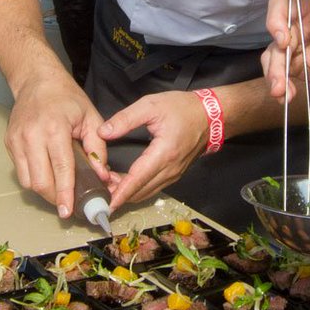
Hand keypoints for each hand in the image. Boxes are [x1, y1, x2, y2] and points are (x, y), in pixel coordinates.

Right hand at [4, 72, 107, 217]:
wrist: (37, 80)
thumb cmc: (67, 98)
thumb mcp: (91, 118)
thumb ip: (98, 148)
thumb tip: (102, 176)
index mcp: (54, 129)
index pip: (60, 168)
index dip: (65, 193)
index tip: (68, 211)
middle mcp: (31, 136)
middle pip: (40, 181)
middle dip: (55, 198)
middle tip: (68, 205)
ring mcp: (16, 140)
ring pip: (27, 181)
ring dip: (44, 191)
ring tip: (59, 191)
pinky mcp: (9, 143)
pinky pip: (21, 171)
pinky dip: (34, 179)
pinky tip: (48, 176)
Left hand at [99, 91, 208, 209]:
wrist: (211, 115)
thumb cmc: (182, 108)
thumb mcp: (151, 105)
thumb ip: (125, 119)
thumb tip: (103, 132)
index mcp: (163, 153)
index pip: (137, 180)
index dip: (120, 193)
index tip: (105, 204)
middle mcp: (170, 169)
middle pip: (140, 191)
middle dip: (119, 194)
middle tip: (98, 187)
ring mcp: (174, 174)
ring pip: (147, 192)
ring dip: (128, 192)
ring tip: (109, 185)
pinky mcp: (175, 174)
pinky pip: (154, 187)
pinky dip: (138, 189)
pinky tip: (126, 182)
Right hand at [262, 0, 309, 101]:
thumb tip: (309, 59)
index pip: (284, 4)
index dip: (276, 19)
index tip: (283, 42)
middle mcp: (300, 26)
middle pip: (275, 37)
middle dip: (277, 61)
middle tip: (280, 83)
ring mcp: (296, 46)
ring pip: (274, 57)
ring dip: (274, 75)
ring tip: (283, 94)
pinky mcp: (296, 65)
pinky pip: (280, 73)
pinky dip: (281, 86)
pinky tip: (286, 98)